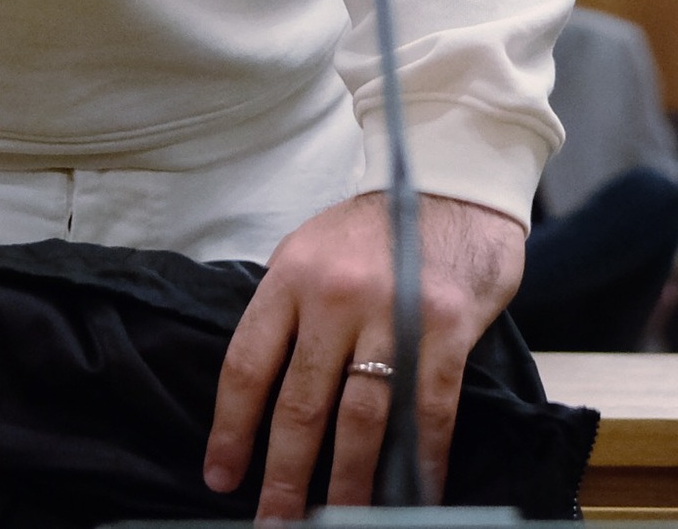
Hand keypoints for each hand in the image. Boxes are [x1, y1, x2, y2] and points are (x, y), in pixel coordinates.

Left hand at [204, 192, 527, 520]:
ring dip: (346, 483)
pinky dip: (420, 461)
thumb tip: (264, 397)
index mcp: (291, 275)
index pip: (247, 364)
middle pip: (300, 403)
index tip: (221, 476)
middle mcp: (335, 295)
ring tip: (337, 524)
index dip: (231, 429)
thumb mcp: (313, 250)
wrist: (457, 184)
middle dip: (284, 476)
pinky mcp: (446, 328)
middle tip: (273, 523)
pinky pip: (427, 410)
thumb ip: (289, 313)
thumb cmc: (380, 227)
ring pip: (360, 418)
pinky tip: (414, 495)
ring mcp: (394, 311)